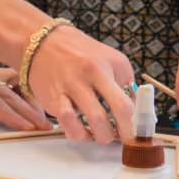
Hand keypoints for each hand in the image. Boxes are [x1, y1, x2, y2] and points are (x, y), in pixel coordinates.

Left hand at [0, 31, 47, 130]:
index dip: (12, 117)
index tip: (28, 127)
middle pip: (10, 97)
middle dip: (30, 113)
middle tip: (48, 126)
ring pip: (13, 87)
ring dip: (30, 101)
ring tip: (45, 114)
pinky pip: (8, 78)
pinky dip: (21, 88)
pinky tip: (30, 94)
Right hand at [24, 25, 135, 142]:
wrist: (40, 41)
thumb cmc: (77, 52)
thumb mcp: (108, 58)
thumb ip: (122, 82)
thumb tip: (133, 109)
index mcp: (112, 63)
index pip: (134, 95)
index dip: (138, 118)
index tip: (138, 129)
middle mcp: (94, 71)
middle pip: (121, 108)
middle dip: (126, 131)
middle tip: (124, 137)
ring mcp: (73, 84)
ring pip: (96, 120)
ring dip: (103, 135)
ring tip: (102, 135)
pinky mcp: (54, 96)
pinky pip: (69, 123)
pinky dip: (78, 133)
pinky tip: (81, 131)